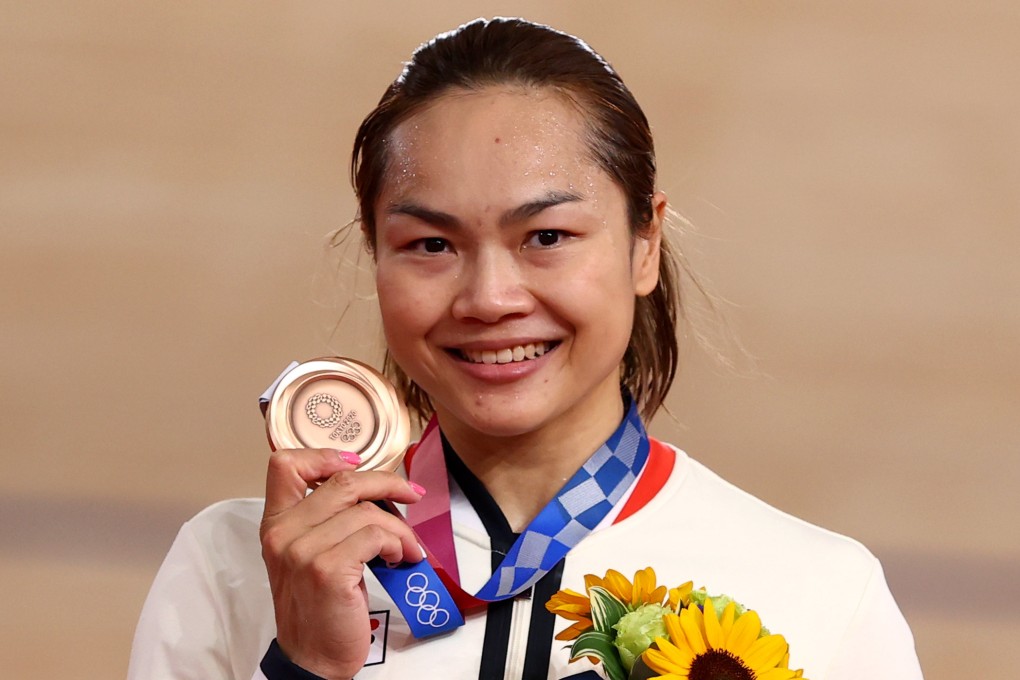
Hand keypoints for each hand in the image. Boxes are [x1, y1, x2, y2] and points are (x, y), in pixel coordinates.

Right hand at [260, 449, 424, 678]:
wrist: (313, 659)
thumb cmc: (318, 606)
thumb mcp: (308, 555)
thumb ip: (323, 519)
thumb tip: (371, 486)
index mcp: (275, 524)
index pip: (285, 465)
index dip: (324, 455)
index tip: (356, 463)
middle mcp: (283, 533)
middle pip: (344, 482)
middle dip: (388, 483)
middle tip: (412, 494)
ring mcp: (303, 551)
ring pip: (368, 511)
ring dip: (400, 528)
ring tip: (406, 548)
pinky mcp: (328, 569)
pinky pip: (377, 535)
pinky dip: (399, 544)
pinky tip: (400, 559)